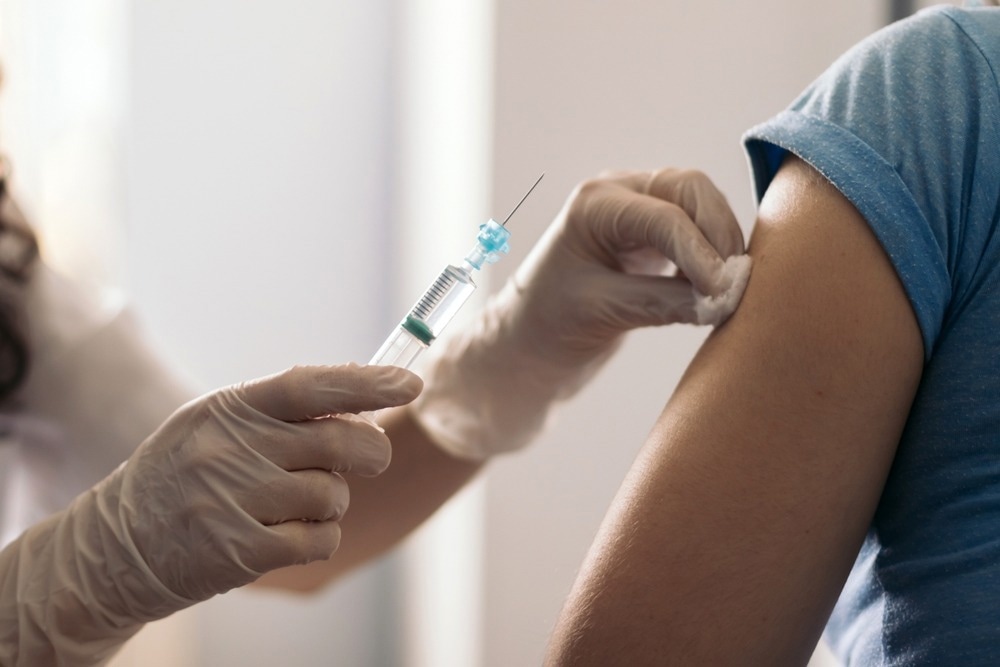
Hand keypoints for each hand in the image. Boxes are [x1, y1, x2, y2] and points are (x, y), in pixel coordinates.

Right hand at [0, 363, 420, 664]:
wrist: (115, 547)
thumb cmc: (184, 476)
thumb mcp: (216, 425)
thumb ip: (281, 411)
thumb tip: (366, 402)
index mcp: (229, 408)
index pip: (311, 386)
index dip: (368, 382)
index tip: (410, 382)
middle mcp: (231, 450)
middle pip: (342, 444)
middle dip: (373, 453)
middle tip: (370, 459)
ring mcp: (234, 502)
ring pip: (335, 496)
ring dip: (332, 501)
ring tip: (293, 503)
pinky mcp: (240, 552)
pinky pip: (320, 539)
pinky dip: (318, 537)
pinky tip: (286, 534)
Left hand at [412, 168, 749, 459]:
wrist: (526, 346)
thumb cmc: (547, 326)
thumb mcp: (602, 313)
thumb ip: (661, 302)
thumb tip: (722, 301)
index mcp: (595, 205)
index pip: (663, 216)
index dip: (700, 252)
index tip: (723, 290)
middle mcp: (619, 195)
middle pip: (690, 189)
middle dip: (719, 231)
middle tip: (736, 282)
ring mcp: (638, 209)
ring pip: (701, 203)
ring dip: (723, 239)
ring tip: (733, 287)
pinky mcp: (653, 235)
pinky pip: (698, 227)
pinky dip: (716, 251)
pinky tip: (722, 284)